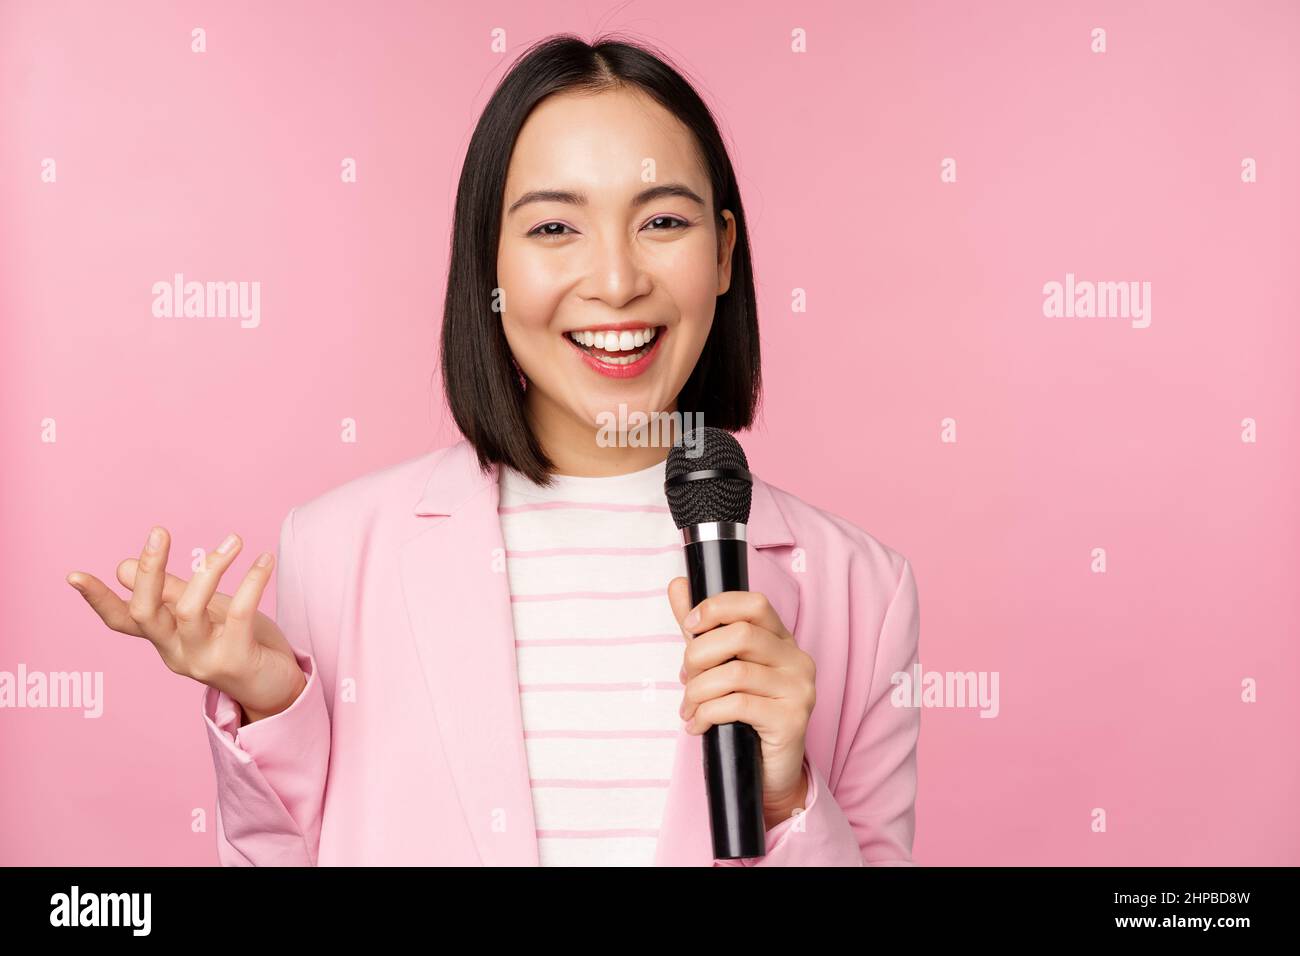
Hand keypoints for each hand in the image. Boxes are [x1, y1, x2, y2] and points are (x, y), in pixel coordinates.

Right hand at [66, 525, 306, 723]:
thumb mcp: (205, 613)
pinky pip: (238, 614)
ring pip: (189, 610)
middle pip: (144, 612)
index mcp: (164, 639)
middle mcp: (175, 653)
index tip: (73, 575)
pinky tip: (264, 560)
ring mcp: (202, 660)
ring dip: (210, 568)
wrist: (277, 688)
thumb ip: (171, 592)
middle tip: (159, 532)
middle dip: (148, 570)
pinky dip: (251, 582)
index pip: (121, 620)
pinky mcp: (235, 661)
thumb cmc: (240, 643)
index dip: (97, 599)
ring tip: (234, 540)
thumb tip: (122, 566)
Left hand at [667, 578, 814, 829]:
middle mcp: (797, 659)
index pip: (754, 603)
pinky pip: (738, 706)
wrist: (768, 770)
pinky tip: (698, 725)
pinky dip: (706, 714)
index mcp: (781, 639)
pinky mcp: (792, 719)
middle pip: (741, 635)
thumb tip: (678, 585)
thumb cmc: (744, 714)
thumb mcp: (720, 666)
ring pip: (734, 674)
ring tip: (688, 708)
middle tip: (685, 678)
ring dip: (698, 691)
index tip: (689, 626)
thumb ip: (701, 628)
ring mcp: (799, 689)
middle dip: (699, 655)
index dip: (717, 608)